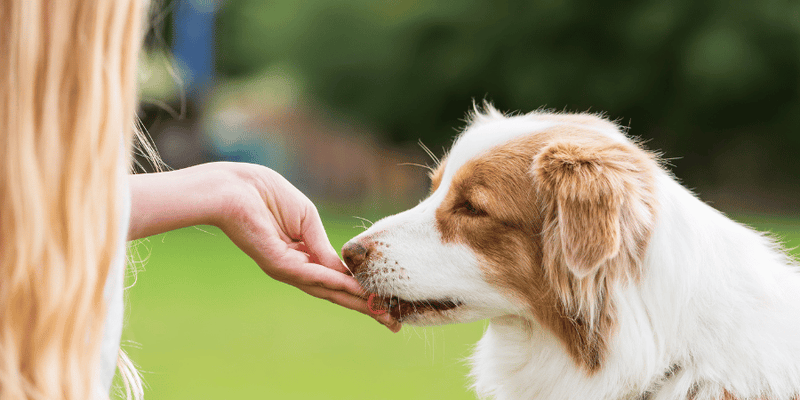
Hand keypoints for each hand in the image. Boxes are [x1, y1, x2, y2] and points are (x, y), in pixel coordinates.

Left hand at [129, 162, 400, 331]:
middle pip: (334, 293)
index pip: (335, 279)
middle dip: (364, 307)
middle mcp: (294, 268)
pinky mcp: (277, 263)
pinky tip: (355, 289)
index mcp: (301, 256)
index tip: (386, 303)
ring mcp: (285, 268)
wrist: (234, 188)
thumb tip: (345, 270)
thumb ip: (323, 246)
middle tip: (392, 324)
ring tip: (381, 311)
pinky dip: (335, 283)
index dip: (361, 291)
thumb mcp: (307, 220)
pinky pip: (312, 275)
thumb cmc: (266, 195)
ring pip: (326, 290)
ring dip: (355, 300)